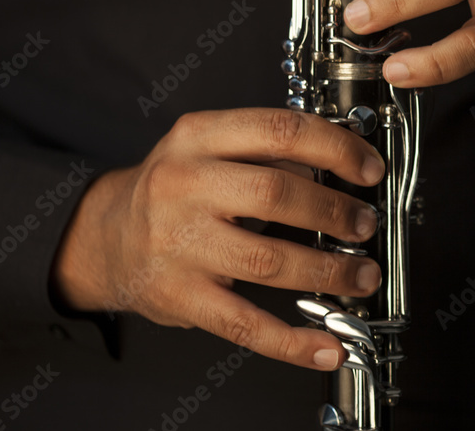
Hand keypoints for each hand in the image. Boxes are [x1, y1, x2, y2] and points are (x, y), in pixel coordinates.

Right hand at [52, 109, 384, 370]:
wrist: (104, 237)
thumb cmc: (173, 189)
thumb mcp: (209, 147)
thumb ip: (269, 151)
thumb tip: (343, 167)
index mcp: (198, 136)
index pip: (279, 130)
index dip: (336, 148)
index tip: (369, 168)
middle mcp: (183, 185)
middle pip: (275, 194)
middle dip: (335, 211)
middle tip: (366, 224)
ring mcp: (178, 243)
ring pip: (268, 260)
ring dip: (329, 272)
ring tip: (361, 276)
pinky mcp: (179, 296)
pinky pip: (244, 324)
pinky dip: (293, 341)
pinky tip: (327, 344)